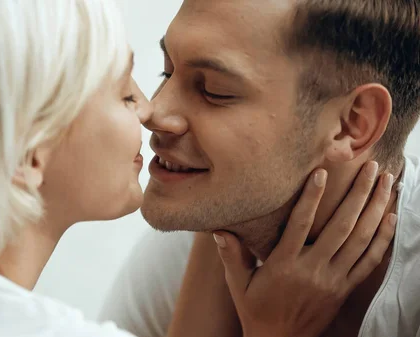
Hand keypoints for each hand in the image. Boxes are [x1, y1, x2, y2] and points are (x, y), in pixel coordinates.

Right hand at [214, 162, 395, 336]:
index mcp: (284, 265)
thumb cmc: (256, 310)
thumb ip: (231, 256)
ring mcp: (332, 280)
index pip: (300, 225)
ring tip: (387, 183)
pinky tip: (392, 217)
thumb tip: (219, 230)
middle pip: (341, 227)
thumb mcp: (238, 284)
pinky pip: (368, 262)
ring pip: (360, 240)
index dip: (311, 198)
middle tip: (371, 167)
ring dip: (376, 209)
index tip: (322, 173)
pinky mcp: (344, 290)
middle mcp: (312, 270)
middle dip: (359, 195)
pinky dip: (382, 239)